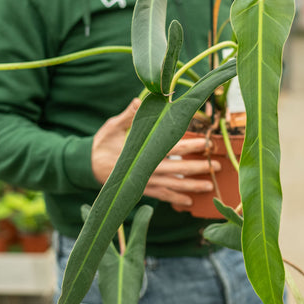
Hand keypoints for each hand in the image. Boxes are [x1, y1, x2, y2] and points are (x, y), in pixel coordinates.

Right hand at [91, 98, 219, 205]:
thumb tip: (138, 101)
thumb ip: (128, 115)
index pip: (172, 148)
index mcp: (143, 151)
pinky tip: (188, 203)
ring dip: (192, 186)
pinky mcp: (141, 189)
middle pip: (178, 169)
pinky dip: (175, 199)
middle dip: (199, 168)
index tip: (207, 144)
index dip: (191, 147)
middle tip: (218, 167)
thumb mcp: (112, 127)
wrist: (86, 166)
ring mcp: (145, 181)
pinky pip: (161, 196)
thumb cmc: (102, 144)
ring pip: (173, 185)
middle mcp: (147, 169)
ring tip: (209, 187)